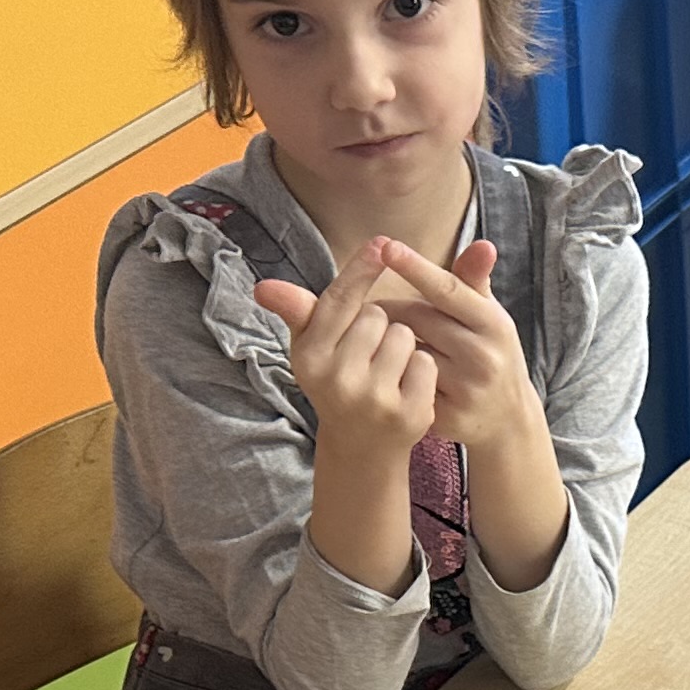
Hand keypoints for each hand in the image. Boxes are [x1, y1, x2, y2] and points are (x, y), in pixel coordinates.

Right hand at [253, 256, 438, 469]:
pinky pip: (426, 363)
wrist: (362, 447)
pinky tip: (407, 387)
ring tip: (388, 370)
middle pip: (378, 315)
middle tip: (369, 355)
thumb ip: (299, 312)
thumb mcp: (312, 348)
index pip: (339, 302)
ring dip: (403, 346)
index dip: (360, 270)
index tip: (380, 243)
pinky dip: (422, 369)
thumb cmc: (337, 382)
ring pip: (404, 336)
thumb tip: (263, 286)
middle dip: (380, 326)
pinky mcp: (407, 415)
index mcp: (311, 357)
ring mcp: (374, 399)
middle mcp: (338, 379)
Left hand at [362, 237, 542, 455]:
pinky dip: (394, 372)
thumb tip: (484, 244)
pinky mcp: (447, 415)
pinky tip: (390, 371)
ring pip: (407, 351)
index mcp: (495, 325)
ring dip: (388, 340)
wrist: (508, 420)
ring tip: (382, 338)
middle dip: (391, 310)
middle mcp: (483, 356)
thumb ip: (475, 281)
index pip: (449, 290)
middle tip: (374, 308)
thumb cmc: (491, 353)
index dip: (416, 268)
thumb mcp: (490, 317)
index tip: (387, 248)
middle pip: (418, 319)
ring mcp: (465, 388)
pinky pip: (405, 383)